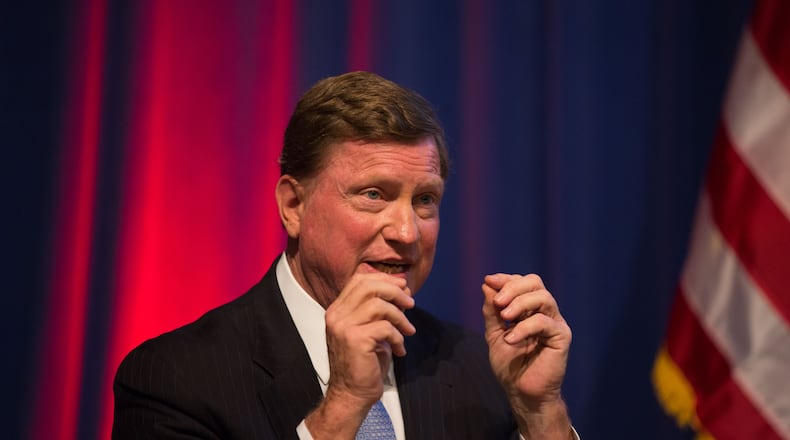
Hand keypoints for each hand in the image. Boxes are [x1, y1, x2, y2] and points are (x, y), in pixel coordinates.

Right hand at [305, 272, 414, 438]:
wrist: (351, 394)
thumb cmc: (364, 363)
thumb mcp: (369, 329)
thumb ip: (379, 310)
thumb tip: (402, 289)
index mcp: (337, 310)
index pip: (358, 280)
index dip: (384, 279)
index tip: (402, 286)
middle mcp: (337, 315)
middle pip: (369, 286)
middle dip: (394, 291)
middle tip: (410, 303)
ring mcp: (344, 327)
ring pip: (379, 304)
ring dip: (400, 316)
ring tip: (408, 330)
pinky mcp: (355, 340)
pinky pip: (385, 328)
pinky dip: (398, 338)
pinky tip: (399, 350)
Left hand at [482, 273, 572, 437]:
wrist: (522, 393)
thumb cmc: (511, 366)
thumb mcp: (494, 334)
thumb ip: (491, 312)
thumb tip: (487, 285)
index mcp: (530, 310)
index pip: (523, 283)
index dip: (506, 279)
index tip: (488, 281)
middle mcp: (544, 312)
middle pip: (535, 283)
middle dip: (513, 287)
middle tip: (498, 302)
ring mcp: (555, 323)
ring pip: (543, 297)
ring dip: (520, 303)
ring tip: (504, 317)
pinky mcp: (561, 337)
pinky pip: (544, 322)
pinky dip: (524, 327)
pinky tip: (511, 339)